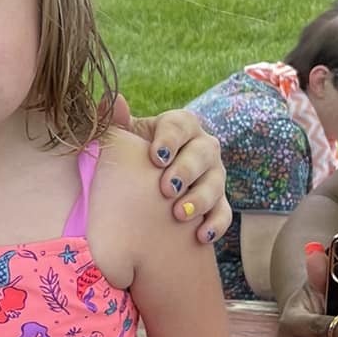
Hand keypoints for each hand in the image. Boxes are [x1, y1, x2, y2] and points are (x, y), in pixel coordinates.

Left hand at [115, 95, 231, 245]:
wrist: (144, 188)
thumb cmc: (132, 157)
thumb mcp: (123, 139)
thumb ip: (116, 122)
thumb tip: (112, 100)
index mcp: (181, 126)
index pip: (181, 125)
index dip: (170, 140)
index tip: (155, 158)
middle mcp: (202, 147)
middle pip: (203, 152)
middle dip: (186, 170)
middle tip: (167, 189)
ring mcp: (214, 175)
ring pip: (216, 183)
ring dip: (199, 199)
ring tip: (179, 215)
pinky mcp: (219, 202)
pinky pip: (224, 212)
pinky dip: (215, 224)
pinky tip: (201, 236)